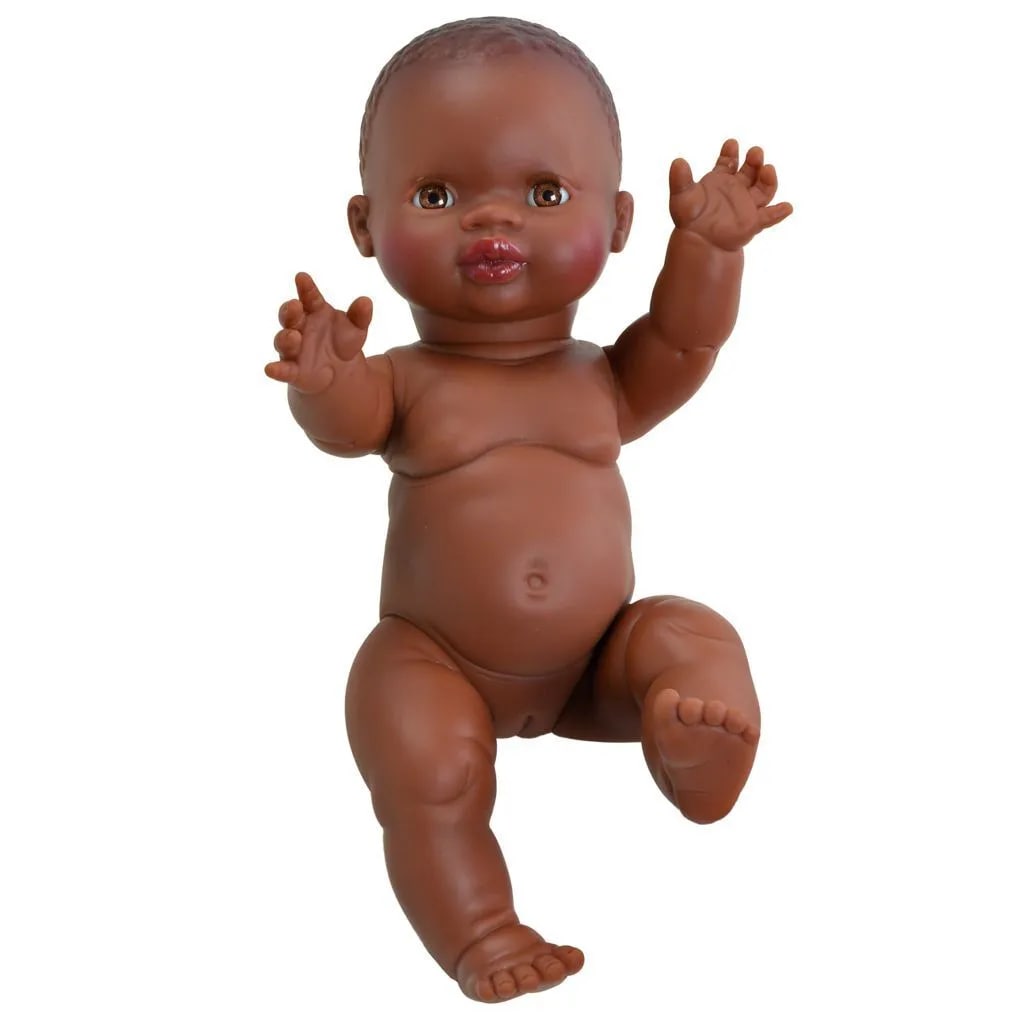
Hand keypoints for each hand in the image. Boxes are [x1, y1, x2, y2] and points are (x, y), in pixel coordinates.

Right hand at [264, 272, 372, 394]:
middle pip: (289, 316)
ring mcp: (294, 349)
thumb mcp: (356, 329)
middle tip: (295, 305)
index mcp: (314, 311)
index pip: (308, 297)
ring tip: (293, 336)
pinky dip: (276, 370)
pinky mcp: (293, 371)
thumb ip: (360, 316)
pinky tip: (270, 369)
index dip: (305, 288)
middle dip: (290, 310)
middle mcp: (299, 327)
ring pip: (284, 341)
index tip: (302, 277)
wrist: (340, 371)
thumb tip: (366, 301)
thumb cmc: (343, 342)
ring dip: (286, 338)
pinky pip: (283, 370)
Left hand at [669, 139, 791, 250]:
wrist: (699, 243)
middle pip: (751, 171)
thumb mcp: (682, 197)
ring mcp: (747, 204)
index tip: (731, 143)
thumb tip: (677, 162)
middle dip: (754, 160)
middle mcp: (737, 189)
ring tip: (768, 169)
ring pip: (764, 189)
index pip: (729, 161)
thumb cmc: (690, 219)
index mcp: (722, 179)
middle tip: (755, 152)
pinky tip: (787, 207)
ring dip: (768, 178)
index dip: (730, 152)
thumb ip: (680, 180)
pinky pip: (769, 217)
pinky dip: (779, 213)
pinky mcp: (753, 222)